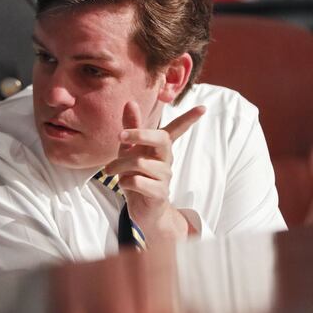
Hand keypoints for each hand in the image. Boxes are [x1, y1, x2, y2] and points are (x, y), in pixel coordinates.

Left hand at [104, 101, 204, 243]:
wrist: (142, 210)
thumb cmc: (136, 176)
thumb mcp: (130, 150)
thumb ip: (131, 127)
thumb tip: (130, 102)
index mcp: (160, 148)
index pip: (177, 130)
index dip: (188, 119)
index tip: (203, 107)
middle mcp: (166, 160)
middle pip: (161, 139)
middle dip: (139, 133)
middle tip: (120, 136)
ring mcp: (165, 177)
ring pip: (140, 162)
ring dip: (118, 165)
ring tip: (110, 171)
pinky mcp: (159, 193)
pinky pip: (138, 181)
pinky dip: (124, 182)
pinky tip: (124, 185)